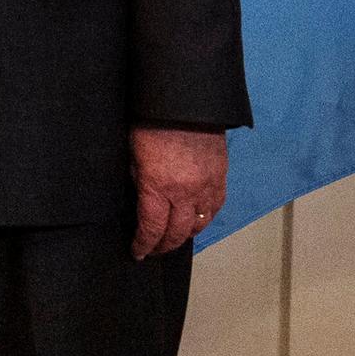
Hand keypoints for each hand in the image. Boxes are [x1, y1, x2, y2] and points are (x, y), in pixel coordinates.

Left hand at [129, 125, 227, 257]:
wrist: (186, 103)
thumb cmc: (151, 123)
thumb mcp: (133, 152)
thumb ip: (138, 179)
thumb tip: (140, 197)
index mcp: (158, 187)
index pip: (152, 228)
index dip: (144, 244)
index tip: (138, 252)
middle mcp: (185, 193)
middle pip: (177, 233)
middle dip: (163, 245)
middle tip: (154, 250)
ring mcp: (206, 187)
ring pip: (199, 225)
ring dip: (185, 235)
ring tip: (173, 238)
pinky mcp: (221, 178)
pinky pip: (215, 208)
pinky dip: (205, 219)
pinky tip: (196, 221)